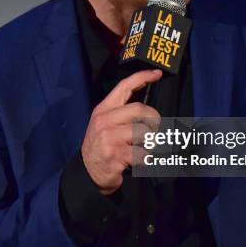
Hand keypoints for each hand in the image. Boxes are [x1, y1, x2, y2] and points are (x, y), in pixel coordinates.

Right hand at [81, 68, 161, 194]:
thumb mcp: (105, 124)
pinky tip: (138, 161)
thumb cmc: (102, 145)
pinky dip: (146, 158)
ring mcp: (109, 138)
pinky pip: (142, 153)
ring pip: (144, 132)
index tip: (157, 74)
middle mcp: (105, 120)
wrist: (88, 173)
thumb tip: (149, 108)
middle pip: (140, 109)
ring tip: (144, 147)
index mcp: (104, 109)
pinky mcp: (115, 155)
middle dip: (154, 120)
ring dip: (151, 142)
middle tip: (155, 130)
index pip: (124, 86)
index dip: (142, 77)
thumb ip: (123, 113)